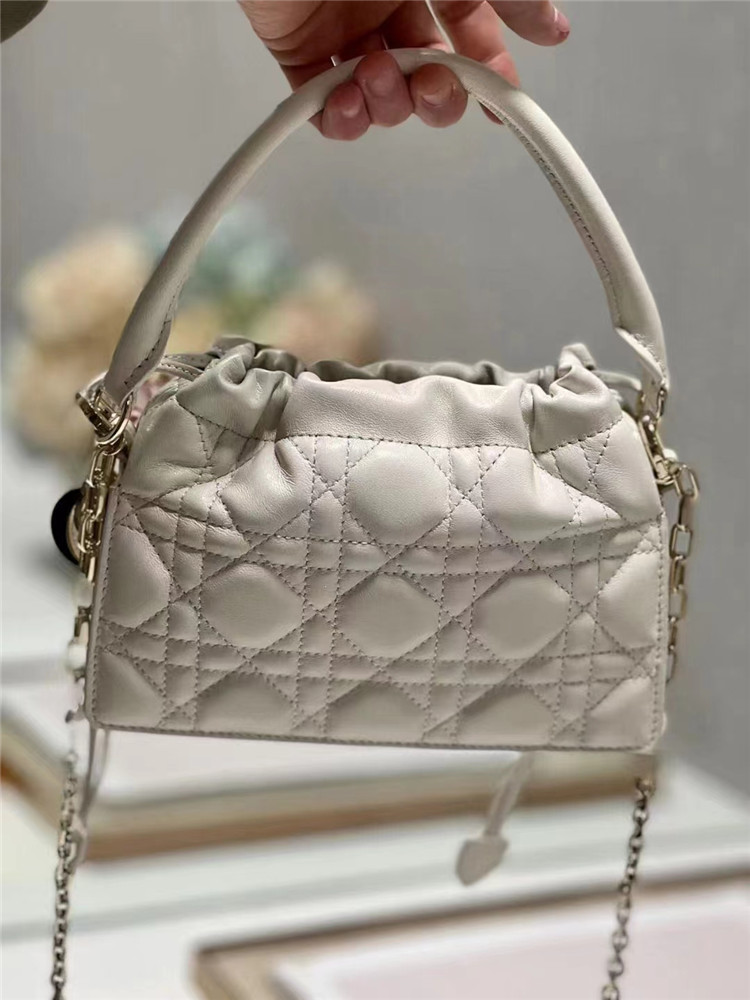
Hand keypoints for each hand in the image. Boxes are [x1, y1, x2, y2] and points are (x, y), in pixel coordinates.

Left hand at [239, 1, 568, 139]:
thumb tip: (553, 26)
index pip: (470, 29)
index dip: (490, 72)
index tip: (505, 107)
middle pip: (427, 75)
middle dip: (437, 99)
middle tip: (433, 87)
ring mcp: (341, 25)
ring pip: (380, 98)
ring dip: (387, 106)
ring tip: (375, 75)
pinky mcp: (294, 47)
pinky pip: (321, 105)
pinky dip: (339, 119)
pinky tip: (346, 103)